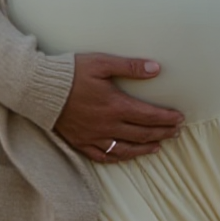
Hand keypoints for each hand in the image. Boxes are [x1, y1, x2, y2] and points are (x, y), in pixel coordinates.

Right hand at [54, 53, 183, 163]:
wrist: (38, 89)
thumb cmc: (71, 72)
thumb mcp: (102, 63)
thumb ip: (131, 67)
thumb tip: (156, 68)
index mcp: (115, 105)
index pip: (149, 116)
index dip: (167, 119)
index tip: (180, 119)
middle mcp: (107, 125)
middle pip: (142, 133)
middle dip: (162, 133)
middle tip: (177, 132)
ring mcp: (93, 136)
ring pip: (126, 148)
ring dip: (145, 148)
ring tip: (159, 147)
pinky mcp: (80, 142)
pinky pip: (103, 156)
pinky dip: (119, 157)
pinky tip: (127, 156)